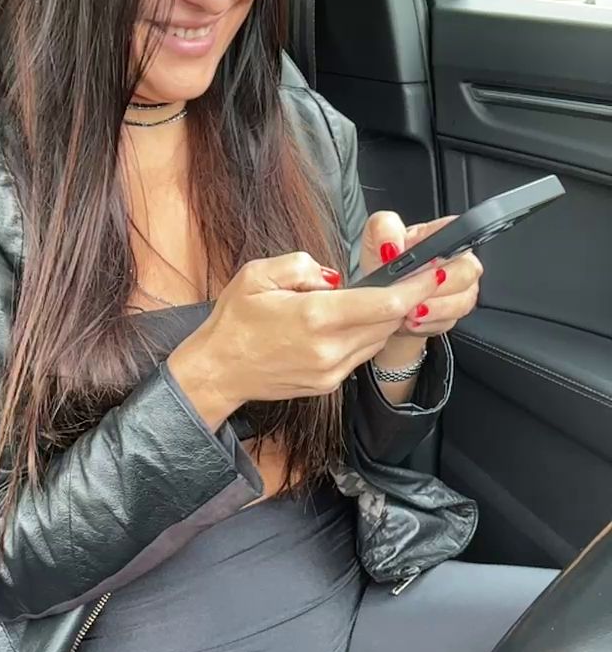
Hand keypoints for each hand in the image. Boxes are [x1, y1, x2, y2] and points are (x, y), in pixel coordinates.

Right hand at [167, 250, 444, 426]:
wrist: (218, 371)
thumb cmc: (234, 320)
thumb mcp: (258, 274)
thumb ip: (303, 266)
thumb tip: (334, 277)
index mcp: (314, 317)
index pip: (382, 303)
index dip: (413, 287)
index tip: (433, 271)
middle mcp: (329, 349)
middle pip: (387, 322)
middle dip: (404, 300)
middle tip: (415, 277)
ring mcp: (331, 371)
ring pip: (376, 340)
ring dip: (383, 319)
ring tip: (378, 298)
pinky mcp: (328, 384)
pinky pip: (360, 355)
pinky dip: (363, 336)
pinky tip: (348, 322)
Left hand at [362, 211, 481, 340]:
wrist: (378, 303)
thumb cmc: (381, 267)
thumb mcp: (373, 240)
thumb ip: (383, 229)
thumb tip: (393, 245)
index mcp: (438, 235)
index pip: (462, 230)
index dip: (449, 247)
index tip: (427, 262)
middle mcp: (454, 259)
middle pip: (468, 270)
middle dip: (438, 287)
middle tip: (412, 293)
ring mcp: (458, 287)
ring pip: (464, 300)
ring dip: (434, 309)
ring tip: (409, 311)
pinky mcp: (453, 313)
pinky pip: (452, 320)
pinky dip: (429, 324)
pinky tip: (412, 321)